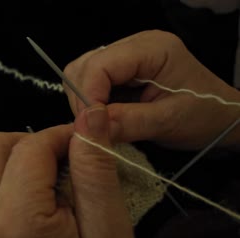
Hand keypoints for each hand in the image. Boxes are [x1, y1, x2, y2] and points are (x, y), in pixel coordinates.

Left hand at [0, 104, 135, 237]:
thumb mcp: (108, 232)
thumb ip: (95, 170)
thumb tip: (89, 115)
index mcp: (14, 221)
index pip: (30, 147)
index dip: (63, 135)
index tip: (89, 144)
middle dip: (35, 143)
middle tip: (71, 164)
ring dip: (23, 160)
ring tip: (59, 186)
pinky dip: (15, 182)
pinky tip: (43, 205)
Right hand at [63, 30, 239, 149]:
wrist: (219, 117)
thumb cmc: (204, 116)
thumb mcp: (168, 122)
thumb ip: (127, 122)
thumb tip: (88, 127)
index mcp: (152, 49)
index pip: (100, 64)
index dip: (88, 95)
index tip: (89, 126)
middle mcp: (135, 45)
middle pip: (85, 66)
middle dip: (84, 99)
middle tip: (94, 128)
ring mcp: (127, 57)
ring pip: (82, 73)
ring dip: (85, 102)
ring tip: (102, 123)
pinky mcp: (122, 71)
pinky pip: (92, 83)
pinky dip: (92, 103)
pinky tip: (107, 116)